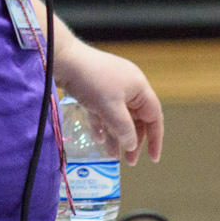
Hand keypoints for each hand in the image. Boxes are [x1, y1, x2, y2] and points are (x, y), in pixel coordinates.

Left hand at [57, 43, 163, 165]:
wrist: (64, 59)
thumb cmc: (92, 81)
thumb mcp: (111, 108)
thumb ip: (124, 129)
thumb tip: (132, 144)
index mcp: (138, 87)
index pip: (154, 116)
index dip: (155, 138)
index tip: (153, 158)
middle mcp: (128, 87)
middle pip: (137, 119)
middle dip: (133, 140)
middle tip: (130, 161)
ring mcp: (111, 88)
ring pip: (119, 117)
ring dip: (117, 136)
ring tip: (113, 157)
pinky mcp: (95, 90)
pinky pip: (104, 112)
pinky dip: (103, 126)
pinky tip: (100, 139)